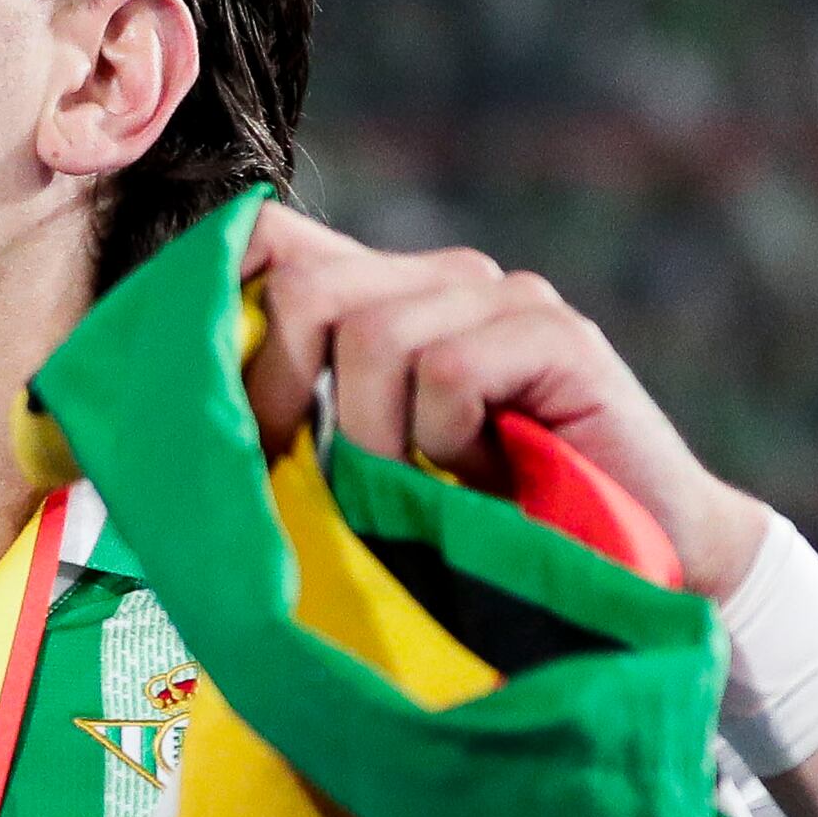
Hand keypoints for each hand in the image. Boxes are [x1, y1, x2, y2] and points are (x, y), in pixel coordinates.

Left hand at [239, 201, 775, 599]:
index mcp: (390, 299)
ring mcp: (504, 298)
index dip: (219, 302)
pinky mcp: (556, 335)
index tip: (210, 411)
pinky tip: (480, 477)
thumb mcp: (365, 477)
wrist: (633, 574)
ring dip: (374, 440)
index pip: (272, 242)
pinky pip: (445, 369)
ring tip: (419, 491)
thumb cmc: (484, 537)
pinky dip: (442, 441)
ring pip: (372, 335)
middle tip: (313, 476)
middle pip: (307, 286)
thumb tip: (184, 425)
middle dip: (285, 396)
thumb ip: (300, 427)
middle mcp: (446, 279)